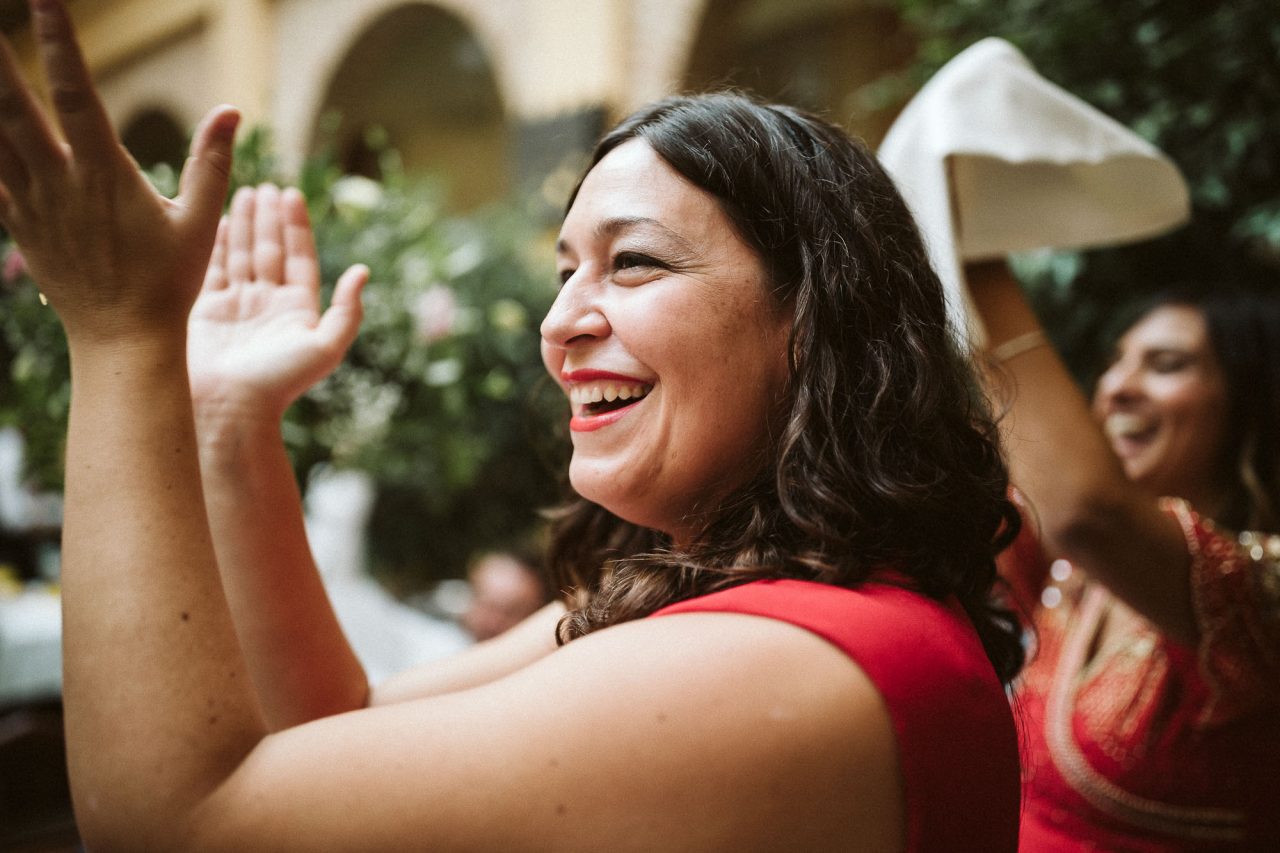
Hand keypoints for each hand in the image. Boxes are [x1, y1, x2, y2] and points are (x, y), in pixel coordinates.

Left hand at [0, 0, 237, 344]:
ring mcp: (31, 204)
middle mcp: (59, 183)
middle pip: (11, 105)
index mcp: (105, 175)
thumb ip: (211, 162)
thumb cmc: (169, 283)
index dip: (58, 42)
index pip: (74, 93)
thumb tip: (230, 110)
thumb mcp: (200, 222)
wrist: (123, 339)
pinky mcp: (18, 224)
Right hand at [188, 184, 367, 418]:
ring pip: (243, 255)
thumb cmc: (280, 382)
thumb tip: (363, 271)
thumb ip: (347, 311)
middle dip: (269, 218)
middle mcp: (269, 303)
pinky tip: (219, 222)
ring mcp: (238, 305)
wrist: (230, 408)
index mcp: (299, 309)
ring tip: (244, 192)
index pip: (299, 257)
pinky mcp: (207, 310)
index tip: (291, 193)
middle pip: (270, 250)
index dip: (296, 226)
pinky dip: (217, 245)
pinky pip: (213, 270)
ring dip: (245, 225)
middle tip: (265, 185)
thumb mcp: (325, 347)